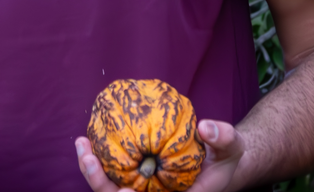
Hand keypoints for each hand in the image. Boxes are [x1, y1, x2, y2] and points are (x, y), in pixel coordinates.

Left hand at [75, 119, 243, 191]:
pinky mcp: (135, 178)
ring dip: (91, 171)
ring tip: (82, 144)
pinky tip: (87, 140)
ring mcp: (143, 190)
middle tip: (90, 160)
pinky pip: (111, 173)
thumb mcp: (232, 148)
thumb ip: (223, 138)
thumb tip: (205, 127)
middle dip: (102, 186)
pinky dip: (97, 160)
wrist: (215, 162)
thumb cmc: (224, 159)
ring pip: (110, 189)